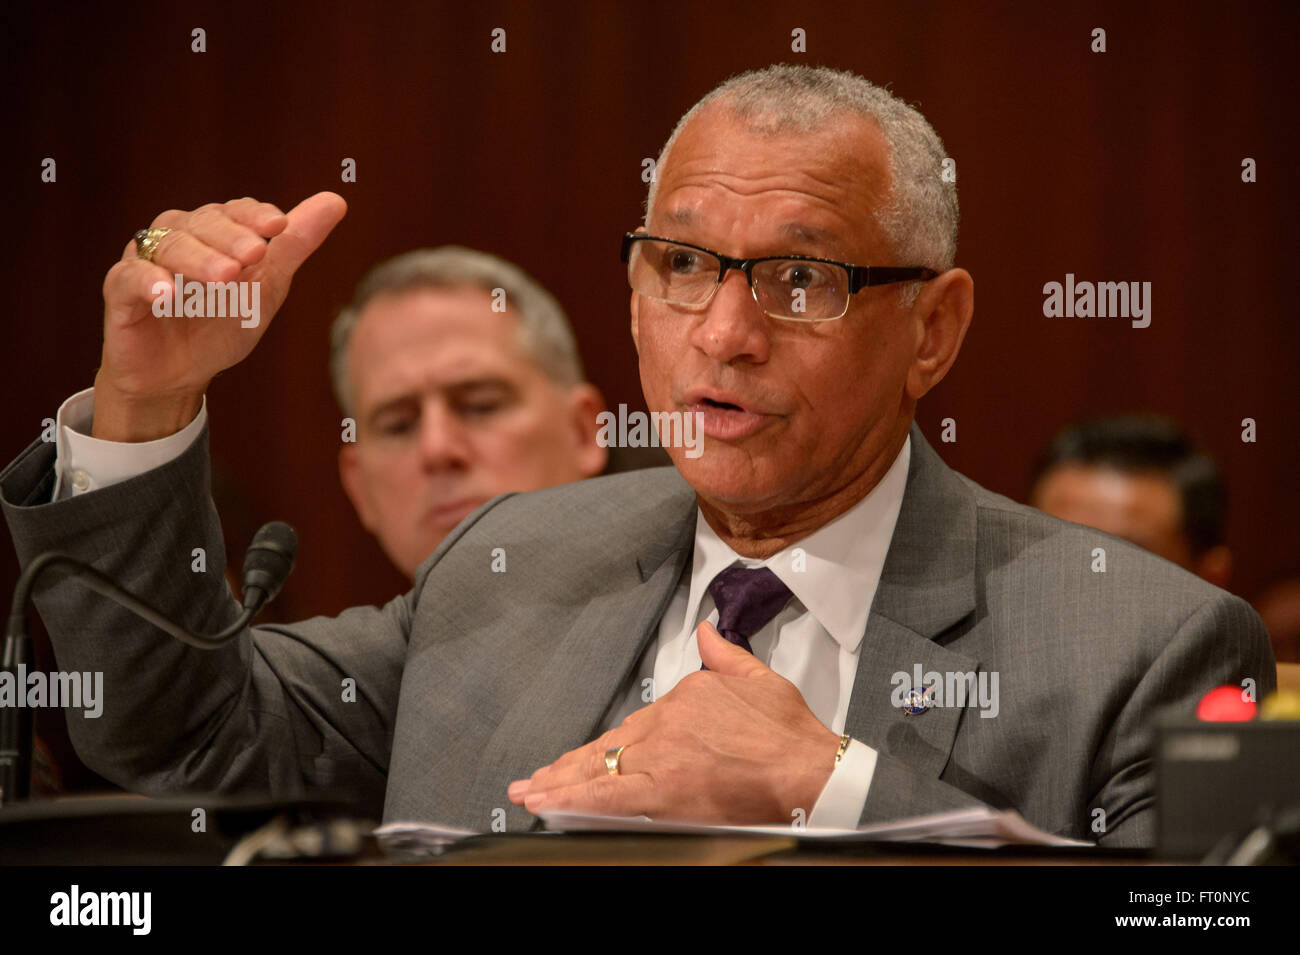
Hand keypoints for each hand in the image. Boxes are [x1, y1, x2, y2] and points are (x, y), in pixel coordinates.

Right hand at [94, 192, 346, 440]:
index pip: (234, 211)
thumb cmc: (220, 324)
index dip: (254, 215)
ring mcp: (146, 261)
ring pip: (169, 245)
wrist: (178, 375)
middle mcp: (177, 237)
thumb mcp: (266, 288)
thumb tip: (335, 201)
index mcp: (213, 232)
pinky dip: (149, 282)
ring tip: (224, 276)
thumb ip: (295, 246)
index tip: (279, 225)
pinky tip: (168, 293)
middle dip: (230, 237)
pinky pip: (130, 279)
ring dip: (199, 259)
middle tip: (255, 255)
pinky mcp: (120, 292)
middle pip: (202, 223)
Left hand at [507, 620, 840, 823]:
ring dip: (560, 783)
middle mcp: (665, 726)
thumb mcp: (758, 679)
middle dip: (568, 766)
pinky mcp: (664, 792)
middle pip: (606, 748)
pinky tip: (549, 804)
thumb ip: (724, 653)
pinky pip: (607, 797)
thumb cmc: (789, 734)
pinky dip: (573, 799)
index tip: (585, 755)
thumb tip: (708, 630)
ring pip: (598, 771)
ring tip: (531, 793)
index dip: (605, 746)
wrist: (809, 769)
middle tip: (537, 779)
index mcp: (684, 698)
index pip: (632, 727)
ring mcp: (661, 758)